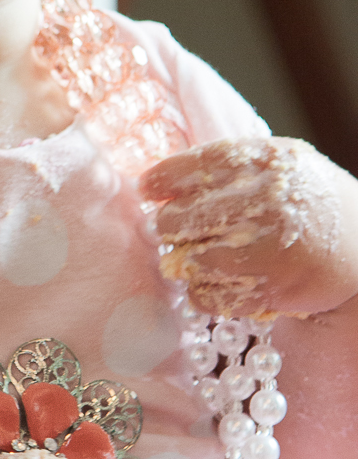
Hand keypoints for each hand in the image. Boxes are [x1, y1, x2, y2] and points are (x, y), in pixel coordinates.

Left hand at [140, 137, 356, 318]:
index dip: (162, 178)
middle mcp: (266, 202)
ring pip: (190, 260)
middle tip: (172, 228)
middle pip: (181, 217)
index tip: (146, 188)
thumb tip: (162, 178)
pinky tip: (216, 280)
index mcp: (266, 162)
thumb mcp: (280, 165)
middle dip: (170, 225)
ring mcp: (269, 248)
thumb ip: (230, 166)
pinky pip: (209, 296)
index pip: (195, 166)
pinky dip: (203, 291)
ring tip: (195, 255)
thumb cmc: (312, 202)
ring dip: (184, 260)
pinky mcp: (271, 290)